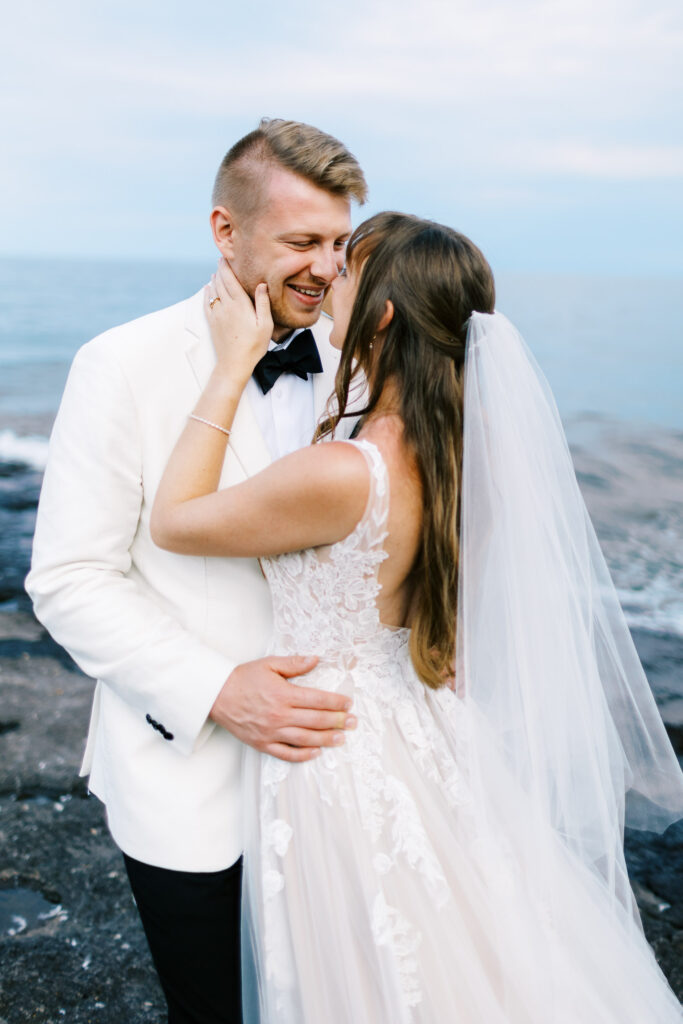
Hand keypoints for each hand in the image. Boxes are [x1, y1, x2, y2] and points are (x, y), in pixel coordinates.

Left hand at [205, 258, 273, 386]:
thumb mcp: (265, 325)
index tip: (226, 257)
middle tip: (221, 260)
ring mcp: (217, 314)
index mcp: (240, 304)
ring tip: (216, 272)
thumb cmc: (254, 346)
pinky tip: (208, 289)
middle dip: (220, 270)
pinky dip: (207, 293)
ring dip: (214, 279)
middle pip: (220, 282)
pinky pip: (207, 303)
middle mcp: (226, 306)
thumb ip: (263, 303)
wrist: (234, 364)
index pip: (230, 279)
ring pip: (213, 291)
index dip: (227, 267)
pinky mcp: (212, 323)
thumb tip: (262, 284)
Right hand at [210, 655, 356, 761]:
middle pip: (316, 720)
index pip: (317, 700)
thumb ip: (294, 663)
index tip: (348, 703)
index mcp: (283, 694)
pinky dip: (303, 755)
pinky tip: (316, 752)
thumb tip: (316, 660)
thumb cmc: (243, 678)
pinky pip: (286, 753)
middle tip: (354, 722)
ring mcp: (271, 732)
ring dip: (326, 739)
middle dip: (338, 721)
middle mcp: (279, 715)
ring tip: (342, 738)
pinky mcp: (262, 743)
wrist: (216, 695)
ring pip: (305, 739)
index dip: (336, 702)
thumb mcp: (269, 664)